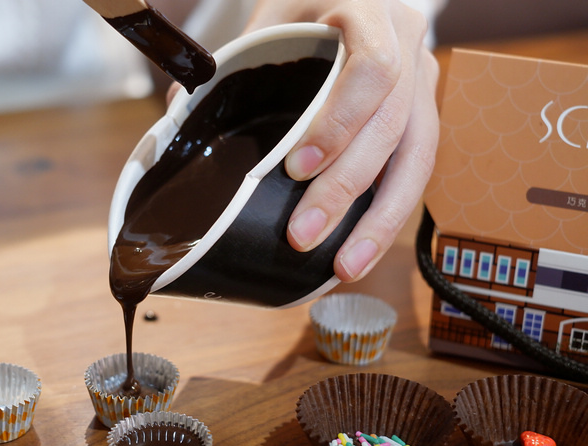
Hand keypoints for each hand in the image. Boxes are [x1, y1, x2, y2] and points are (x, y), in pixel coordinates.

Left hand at [246, 0, 438, 281]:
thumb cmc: (306, 12)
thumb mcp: (269, 22)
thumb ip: (230, 64)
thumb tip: (176, 113)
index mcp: (371, 14)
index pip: (373, 70)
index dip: (339, 123)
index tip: (297, 168)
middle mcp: (410, 50)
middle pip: (392, 128)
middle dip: (345, 190)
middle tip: (302, 236)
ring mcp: (423, 86)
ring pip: (417, 161)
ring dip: (378, 222)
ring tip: (345, 267)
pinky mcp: (423, 120)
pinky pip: (415, 175)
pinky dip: (387, 217)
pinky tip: (361, 251)